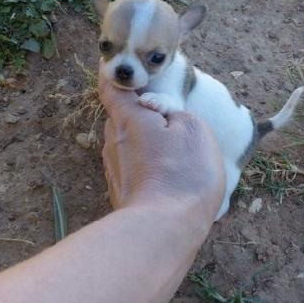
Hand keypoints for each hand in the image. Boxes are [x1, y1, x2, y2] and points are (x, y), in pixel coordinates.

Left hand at [98, 61, 225, 222]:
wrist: (164, 230)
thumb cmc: (182, 173)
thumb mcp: (192, 128)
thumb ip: (173, 112)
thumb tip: (162, 115)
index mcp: (127, 119)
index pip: (111, 88)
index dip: (113, 76)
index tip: (120, 72)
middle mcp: (112, 142)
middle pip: (124, 119)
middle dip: (143, 118)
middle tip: (172, 125)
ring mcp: (113, 171)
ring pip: (131, 147)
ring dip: (150, 147)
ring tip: (179, 160)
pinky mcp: (121, 194)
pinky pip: (136, 171)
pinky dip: (151, 171)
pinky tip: (172, 183)